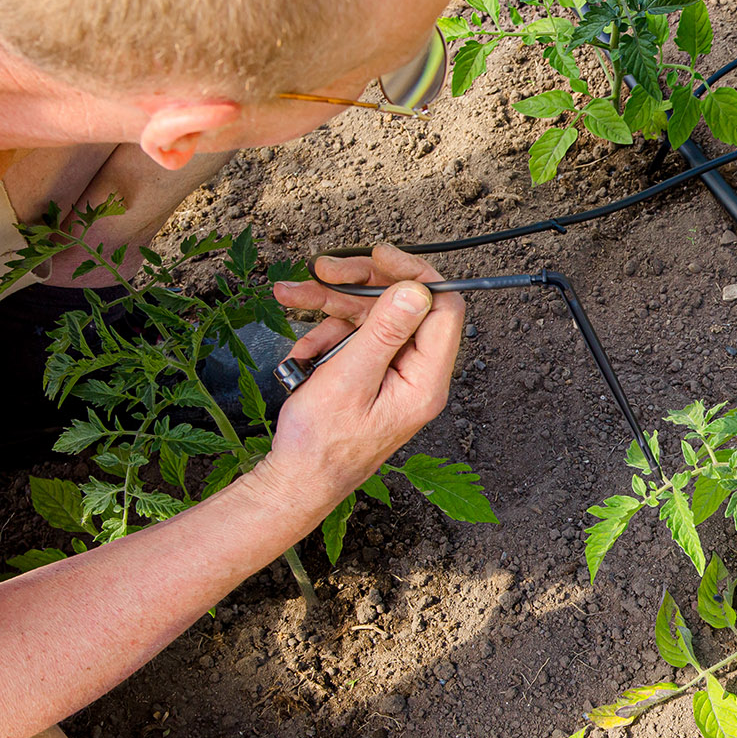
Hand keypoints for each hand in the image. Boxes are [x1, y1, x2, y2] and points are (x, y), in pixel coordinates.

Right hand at [258, 245, 464, 504]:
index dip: (415, 273)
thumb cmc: (321, 444)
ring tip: (292, 297)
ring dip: (332, 306)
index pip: (442, 308)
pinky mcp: (373, 377)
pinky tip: (301, 348)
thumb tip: (416, 290)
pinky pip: (356, 339)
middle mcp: (418, 376)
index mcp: (426, 381)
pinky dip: (326, 335)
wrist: (297, 481)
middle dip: (361, 284)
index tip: (378, 255)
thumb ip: (383, 332)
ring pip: (373, 318)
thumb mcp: (348, 379)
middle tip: (323, 269)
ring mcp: (395, 376)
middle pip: (404, 306)